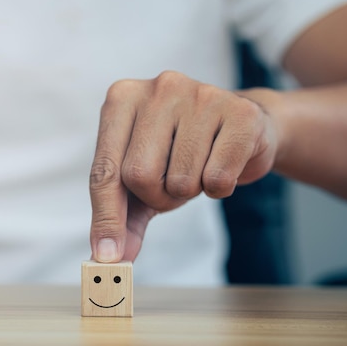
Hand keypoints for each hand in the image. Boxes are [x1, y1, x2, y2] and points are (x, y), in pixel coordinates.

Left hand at [89, 71, 279, 262]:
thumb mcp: (143, 180)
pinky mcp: (239, 111)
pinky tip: (222, 163)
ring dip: (188, 192)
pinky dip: (219, 188)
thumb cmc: (181, 153)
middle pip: (138, 175)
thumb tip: (110, 257)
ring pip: (180, 180)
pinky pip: (218, 178)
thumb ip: (123, 216)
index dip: (106, 217)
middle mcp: (158, 88)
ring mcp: (200, 94)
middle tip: (172, 186)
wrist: (241, 130)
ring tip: (198, 169)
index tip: (106, 255)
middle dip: (156, 197)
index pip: (105, 169)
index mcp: (122, 98)